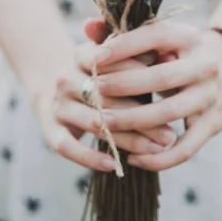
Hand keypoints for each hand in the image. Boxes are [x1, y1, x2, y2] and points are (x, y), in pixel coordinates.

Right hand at [30, 36, 175, 172]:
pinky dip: (89, 158)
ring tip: (156, 149)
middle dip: (141, 117)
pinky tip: (114, 165)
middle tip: (170, 134)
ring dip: (127, 139)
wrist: (50, 83)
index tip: (168, 87)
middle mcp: (65, 79)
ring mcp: (56, 105)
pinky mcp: (50, 130)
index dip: (138, 73)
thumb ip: (140, 55)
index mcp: (81, 55)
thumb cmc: (100, 73)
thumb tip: (171, 56)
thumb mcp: (115, 59)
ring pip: (94, 124)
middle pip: (105, 98)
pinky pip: (67, 147)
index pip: (110, 63)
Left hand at [93, 21, 221, 170]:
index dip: (125, 46)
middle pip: (163, 77)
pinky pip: (185, 149)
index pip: (156, 36)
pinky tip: (132, 159)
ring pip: (169, 113)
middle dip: (124, 85)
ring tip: (104, 122)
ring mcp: (211, 96)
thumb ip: (121, 33)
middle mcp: (205, 65)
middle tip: (94, 90)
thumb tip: (87, 26)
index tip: (95, 58)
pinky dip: (158, 159)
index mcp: (189, 37)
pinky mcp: (213, 124)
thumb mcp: (157, 37)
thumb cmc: (175, 52)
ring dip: (133, 121)